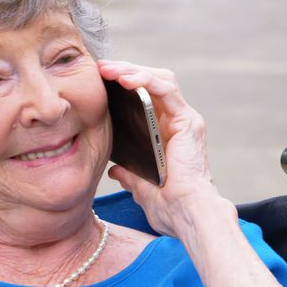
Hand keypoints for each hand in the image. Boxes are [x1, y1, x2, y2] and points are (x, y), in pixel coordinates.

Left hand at [97, 59, 230, 237]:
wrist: (188, 218)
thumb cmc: (171, 209)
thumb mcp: (142, 190)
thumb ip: (130, 176)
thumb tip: (115, 171)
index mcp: (167, 135)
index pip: (146, 97)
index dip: (124, 84)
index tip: (98, 80)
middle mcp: (178, 123)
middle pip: (152, 82)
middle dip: (125, 71)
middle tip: (100, 68)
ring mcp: (185, 120)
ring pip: (160, 79)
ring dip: (132, 71)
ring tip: (108, 70)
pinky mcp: (188, 121)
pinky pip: (166, 90)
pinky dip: (146, 80)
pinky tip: (125, 80)